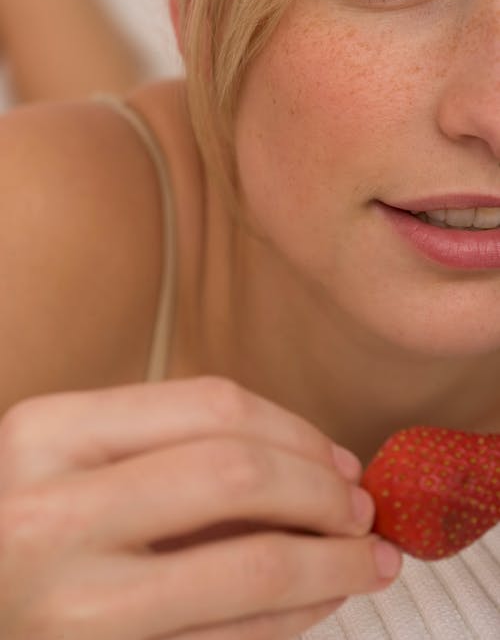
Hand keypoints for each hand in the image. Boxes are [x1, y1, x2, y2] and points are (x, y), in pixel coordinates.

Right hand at [0, 377, 401, 638]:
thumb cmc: (32, 522)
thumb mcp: (77, 459)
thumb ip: (177, 449)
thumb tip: (318, 465)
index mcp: (50, 433)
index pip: (211, 407)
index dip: (296, 430)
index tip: (339, 459)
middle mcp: (51, 513)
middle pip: (238, 475)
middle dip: (322, 491)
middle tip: (361, 508)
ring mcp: (76, 605)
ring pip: (252, 567)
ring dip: (332, 562)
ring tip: (368, 558)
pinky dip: (297, 616)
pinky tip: (320, 599)